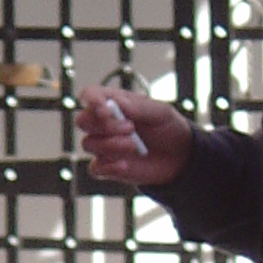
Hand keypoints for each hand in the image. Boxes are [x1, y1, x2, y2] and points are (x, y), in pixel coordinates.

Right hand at [75, 87, 192, 187]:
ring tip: (134, 146)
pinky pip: (94, 168)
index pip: (90, 95)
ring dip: (110, 145)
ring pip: (88, 144)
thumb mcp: (161, 112)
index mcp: (114, 103)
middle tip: (131, 128)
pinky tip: (125, 165)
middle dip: (104, 125)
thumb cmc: (168, 127)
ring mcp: (104, 145)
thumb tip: (117, 103)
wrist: (180, 156)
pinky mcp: (108, 167)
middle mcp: (104, 123)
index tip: (105, 110)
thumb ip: (139, 107)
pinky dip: (108, 167)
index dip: (91, 100)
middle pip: (82, 120)